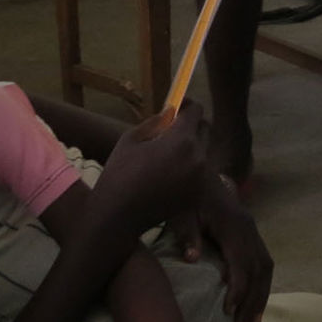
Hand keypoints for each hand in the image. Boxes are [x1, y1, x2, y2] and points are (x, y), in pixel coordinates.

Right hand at [95, 105, 209, 237]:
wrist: (117, 217)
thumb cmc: (119, 175)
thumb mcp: (130, 140)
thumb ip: (154, 122)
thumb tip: (170, 112)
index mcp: (182, 140)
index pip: (196, 111)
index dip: (187, 105)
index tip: (177, 105)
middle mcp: (198, 156)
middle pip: (203, 130)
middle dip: (190, 125)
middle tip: (171, 129)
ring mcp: (200, 177)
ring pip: (202, 151)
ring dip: (190, 147)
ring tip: (167, 153)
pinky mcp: (198, 193)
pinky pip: (199, 171)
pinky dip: (189, 167)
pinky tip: (170, 172)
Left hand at [166, 170, 271, 321]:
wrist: (201, 174)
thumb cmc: (187, 196)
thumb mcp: (180, 211)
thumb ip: (186, 233)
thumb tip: (192, 258)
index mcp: (233, 225)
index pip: (242, 262)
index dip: (238, 288)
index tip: (228, 311)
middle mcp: (249, 229)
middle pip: (260, 269)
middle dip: (253, 300)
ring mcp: (253, 231)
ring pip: (266, 267)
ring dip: (261, 296)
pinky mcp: (251, 235)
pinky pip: (264, 262)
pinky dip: (261, 285)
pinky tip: (254, 303)